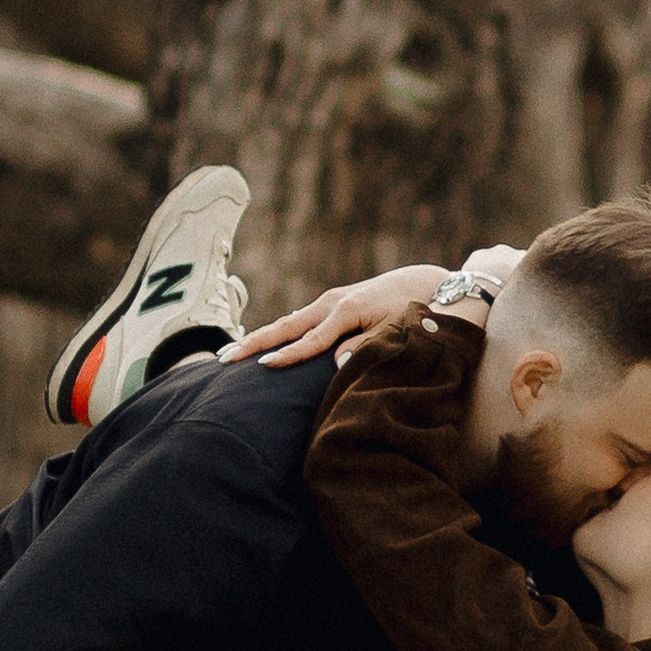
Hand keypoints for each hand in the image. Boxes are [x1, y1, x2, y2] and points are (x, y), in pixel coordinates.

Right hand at [229, 263, 450, 368]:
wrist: (427, 283)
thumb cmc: (414, 311)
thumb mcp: (396, 329)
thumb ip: (367, 345)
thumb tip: (338, 363)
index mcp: (346, 310)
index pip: (311, 339)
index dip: (288, 355)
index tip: (264, 366)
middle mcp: (333, 303)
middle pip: (286, 326)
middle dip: (254, 343)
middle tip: (224, 359)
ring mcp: (331, 302)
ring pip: (288, 323)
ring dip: (260, 338)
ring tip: (230, 353)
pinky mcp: (334, 306)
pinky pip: (299, 322)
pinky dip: (277, 333)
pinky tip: (262, 345)